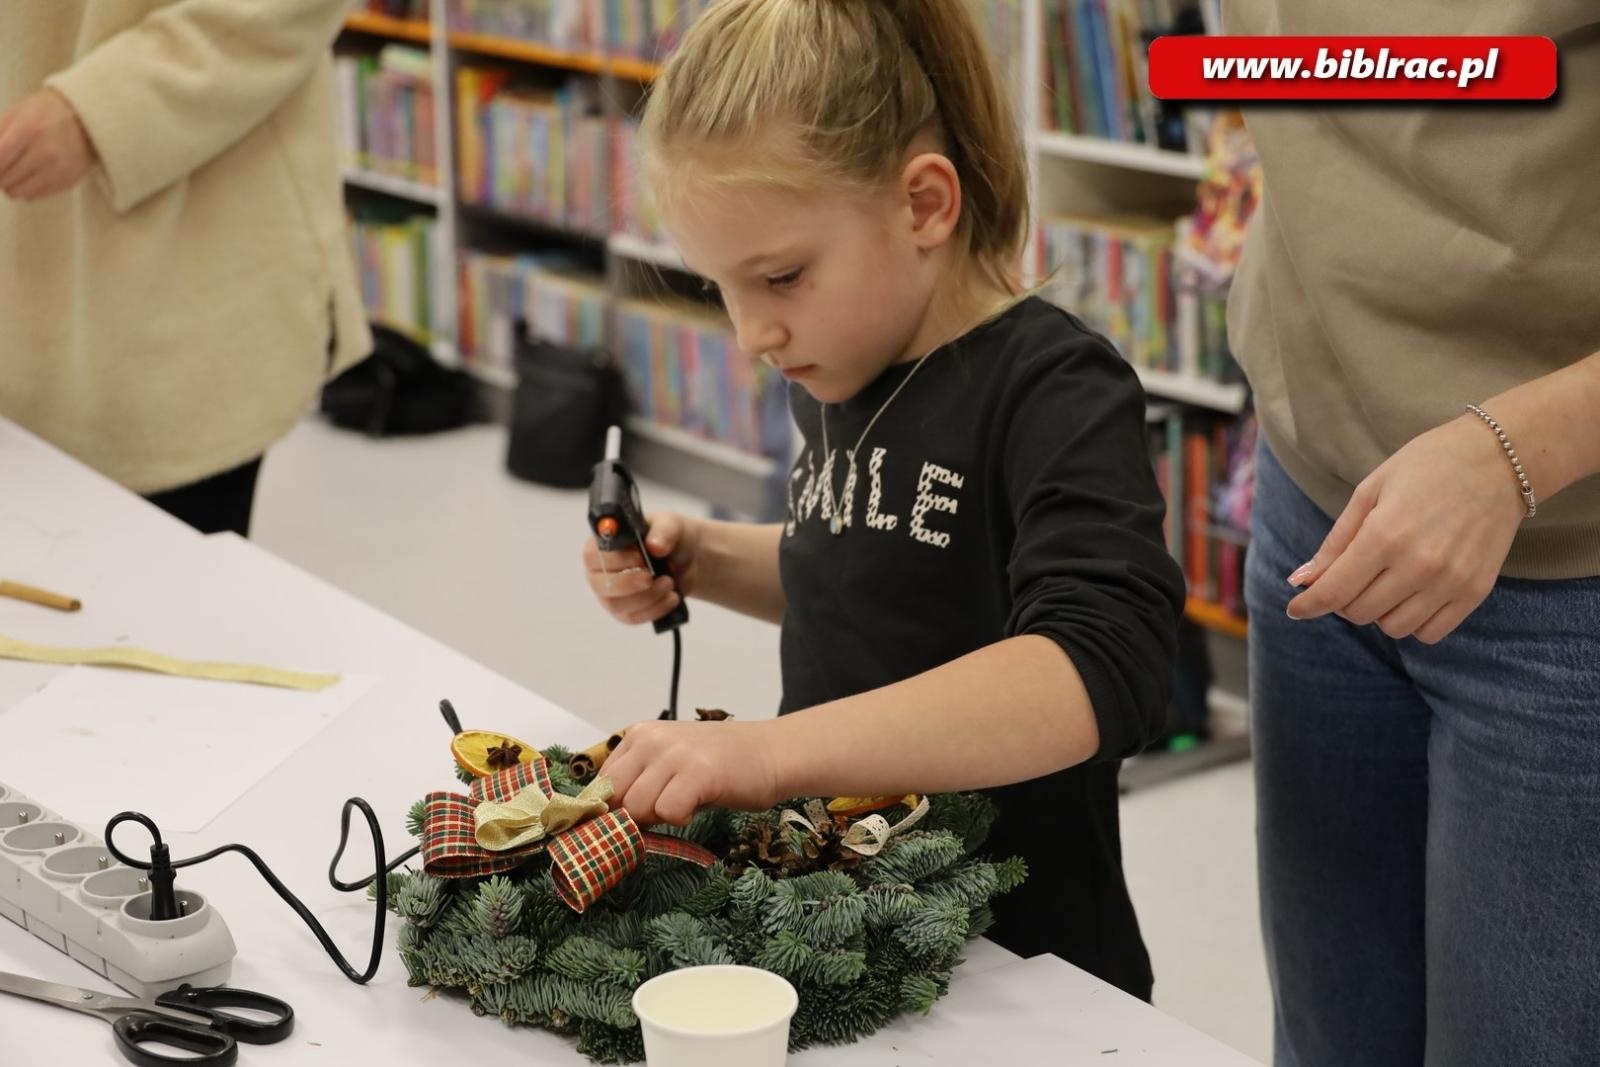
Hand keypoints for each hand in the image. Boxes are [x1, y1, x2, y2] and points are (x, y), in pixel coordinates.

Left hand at [0, 89, 97, 200]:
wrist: (86, 120)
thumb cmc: (45, 113)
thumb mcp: (16, 113)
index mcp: (29, 130)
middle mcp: (45, 154)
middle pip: (4, 178)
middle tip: (3, 164)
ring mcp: (58, 171)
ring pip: (17, 192)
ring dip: (10, 183)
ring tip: (15, 171)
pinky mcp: (66, 182)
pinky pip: (33, 196)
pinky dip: (26, 188)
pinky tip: (31, 175)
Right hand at [582, 512, 697, 624]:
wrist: (687, 560)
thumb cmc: (668, 537)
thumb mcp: (671, 525)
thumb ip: (664, 530)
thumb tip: (654, 546)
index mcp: (604, 542)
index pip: (593, 555)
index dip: (615, 560)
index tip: (640, 557)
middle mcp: (601, 569)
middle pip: (599, 584)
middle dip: (628, 583)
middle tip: (652, 577)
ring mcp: (611, 593)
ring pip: (617, 605)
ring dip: (647, 597)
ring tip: (670, 583)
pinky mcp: (625, 611)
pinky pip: (632, 617)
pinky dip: (654, 610)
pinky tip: (671, 598)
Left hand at [602, 719, 780, 825]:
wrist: (772, 753)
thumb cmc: (722, 765)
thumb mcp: (670, 763)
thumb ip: (639, 782)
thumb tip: (608, 821)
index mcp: (639, 735)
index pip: (601, 783)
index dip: (615, 808)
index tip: (639, 815)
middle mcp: (651, 739)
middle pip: (615, 799)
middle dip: (636, 815)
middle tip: (668, 809)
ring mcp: (674, 754)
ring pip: (637, 808)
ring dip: (660, 817)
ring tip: (687, 802)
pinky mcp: (697, 772)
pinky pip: (667, 812)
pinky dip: (681, 818)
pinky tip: (698, 804)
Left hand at [1285, 415, 1525, 642]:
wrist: (1499, 460)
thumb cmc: (1427, 467)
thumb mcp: (1370, 491)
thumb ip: (1335, 542)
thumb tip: (1300, 581)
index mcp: (1385, 535)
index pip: (1334, 591)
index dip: (1308, 605)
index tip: (1295, 608)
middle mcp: (1419, 565)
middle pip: (1359, 613)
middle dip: (1343, 600)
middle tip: (1350, 575)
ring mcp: (1451, 581)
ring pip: (1393, 628)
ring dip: (1378, 612)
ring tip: (1384, 581)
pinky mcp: (1475, 591)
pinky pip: (1430, 633)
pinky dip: (1412, 622)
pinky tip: (1410, 595)